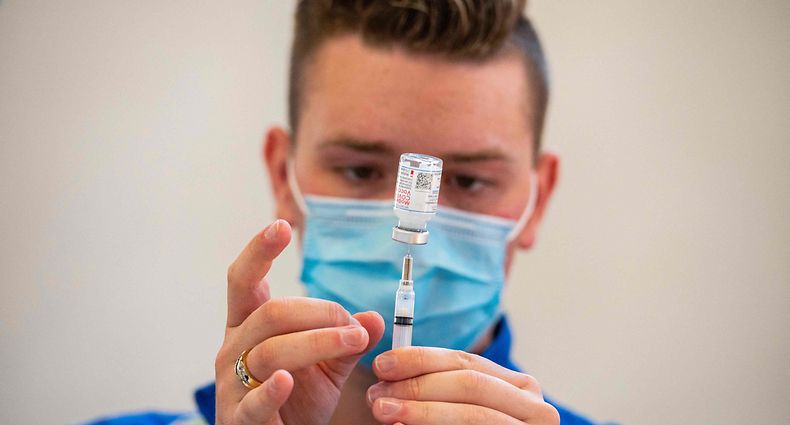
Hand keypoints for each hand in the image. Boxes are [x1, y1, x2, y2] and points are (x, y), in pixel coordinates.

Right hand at [215, 219, 384, 424]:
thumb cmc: (296, 402)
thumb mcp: (327, 368)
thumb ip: (347, 342)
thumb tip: (375, 319)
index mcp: (249, 326)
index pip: (244, 281)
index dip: (259, 252)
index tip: (280, 226)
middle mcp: (234, 348)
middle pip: (271, 313)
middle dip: (319, 312)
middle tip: (354, 325)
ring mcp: (231, 383)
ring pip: (269, 351)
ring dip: (316, 342)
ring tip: (353, 341)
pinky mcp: (240, 418)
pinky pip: (253, 400)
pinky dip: (269, 389)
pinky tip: (285, 380)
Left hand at [367, 347, 559, 424]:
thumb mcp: (463, 408)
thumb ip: (438, 389)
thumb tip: (388, 370)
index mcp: (519, 387)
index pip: (465, 361)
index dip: (420, 359)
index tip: (381, 364)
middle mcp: (534, 408)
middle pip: (468, 384)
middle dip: (417, 385)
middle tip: (377, 393)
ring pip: (470, 415)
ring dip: (422, 411)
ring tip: (384, 411)